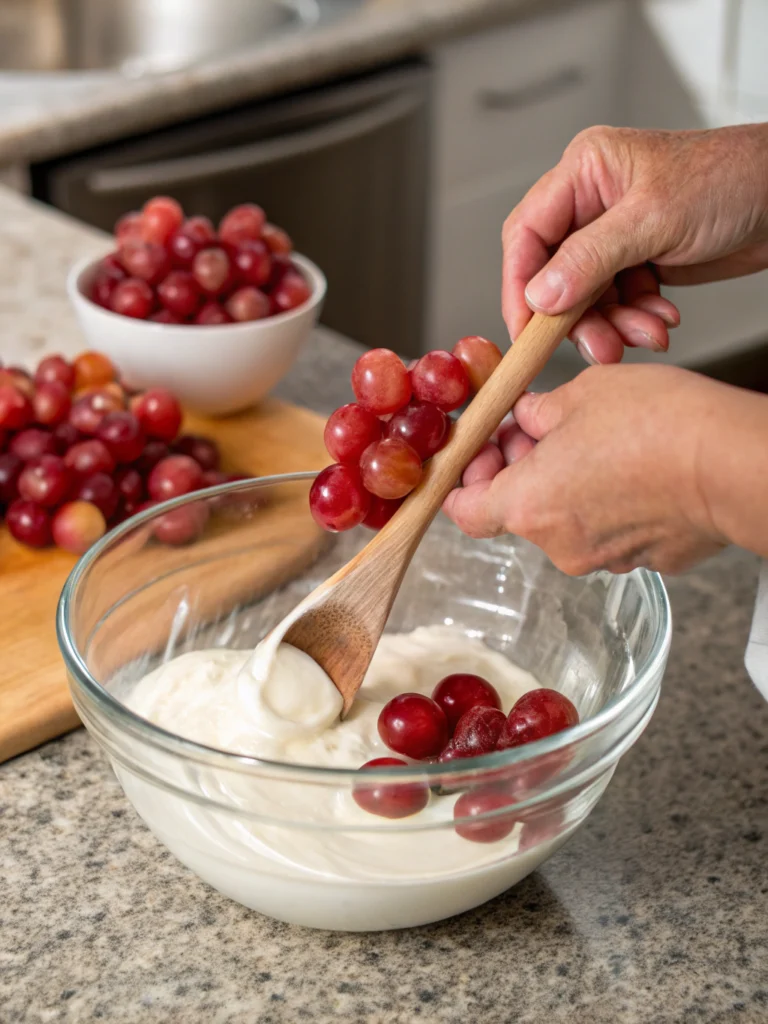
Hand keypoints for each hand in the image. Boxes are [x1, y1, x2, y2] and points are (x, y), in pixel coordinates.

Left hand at [443, 364, 732, 575]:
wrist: (732, 463)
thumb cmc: (658, 425)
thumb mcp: (581, 394)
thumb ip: (540, 411)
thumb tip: (529, 417)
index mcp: (528, 504)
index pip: (465, 512)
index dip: (467, 480)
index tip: (484, 451)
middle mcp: (559, 544)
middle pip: (520, 511)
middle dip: (525, 470)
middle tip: (546, 430)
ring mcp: (603, 558)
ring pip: (567, 521)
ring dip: (570, 486)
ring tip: (600, 441)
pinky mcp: (644, 561)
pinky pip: (610, 531)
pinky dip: (611, 504)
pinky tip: (635, 468)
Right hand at [503, 124, 767, 364]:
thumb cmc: (733, 179)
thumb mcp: (654, 219)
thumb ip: (591, 259)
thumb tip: (540, 296)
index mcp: (585, 172)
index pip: (527, 234)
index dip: (519, 286)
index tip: (527, 329)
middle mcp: (593, 203)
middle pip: (554, 275)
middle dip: (577, 317)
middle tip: (598, 347)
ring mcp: (616, 234)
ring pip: (587, 297)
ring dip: (613, 324)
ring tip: (644, 335)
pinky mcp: (639, 260)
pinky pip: (618, 303)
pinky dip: (636, 320)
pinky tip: (661, 321)